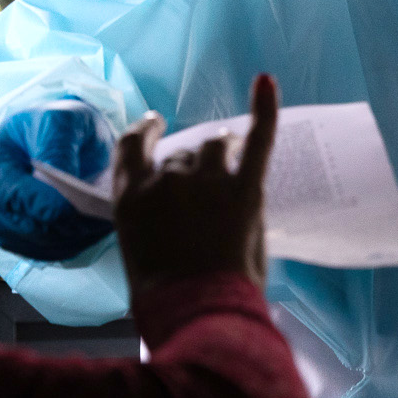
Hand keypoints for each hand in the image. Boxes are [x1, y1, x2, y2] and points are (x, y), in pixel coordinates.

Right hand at [0, 101, 115, 260]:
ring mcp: (2, 229)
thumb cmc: (50, 127)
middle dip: (65, 222)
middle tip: (101, 214)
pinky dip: (78, 242)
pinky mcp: (24, 245)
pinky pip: (52, 254)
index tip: (73, 205)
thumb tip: (61, 175)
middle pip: (25, 225)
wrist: (55, 143)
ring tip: (105, 218)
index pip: (7, 193)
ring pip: (41, 244)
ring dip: (76, 234)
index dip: (40, 203)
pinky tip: (97, 226)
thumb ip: (58, 142)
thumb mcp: (58, 118)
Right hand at [114, 74, 278, 296]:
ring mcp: (207, 182)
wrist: (199, 315)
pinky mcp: (246, 189)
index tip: (154, 123)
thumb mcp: (140, 256)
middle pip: (182, 154)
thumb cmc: (167, 300)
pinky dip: (264, 108)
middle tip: (207, 192)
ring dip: (221, 149)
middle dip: (194, 166)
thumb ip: (153, 225)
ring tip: (231, 153)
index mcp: (131, 198)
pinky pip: (257, 138)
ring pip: (214, 146)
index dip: (144, 132)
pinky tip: (266, 82)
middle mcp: (166, 181)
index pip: (132, 148)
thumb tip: (172, 219)